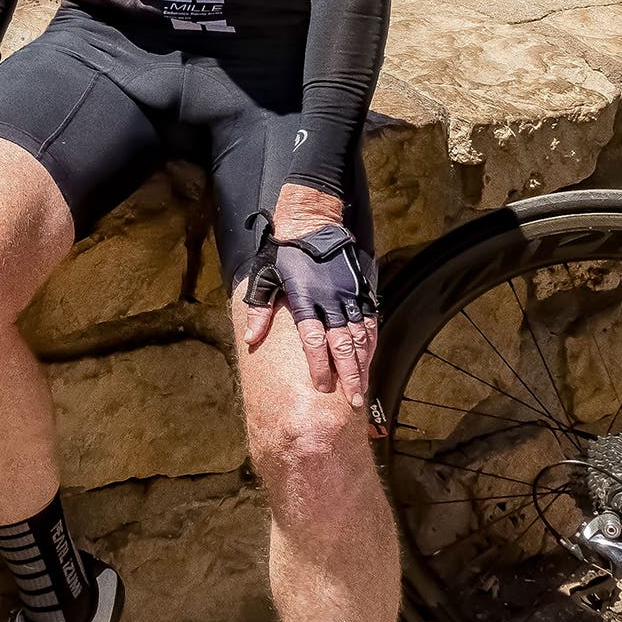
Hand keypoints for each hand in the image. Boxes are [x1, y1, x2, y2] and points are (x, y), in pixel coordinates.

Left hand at [237, 204, 378, 411]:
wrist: (312, 221)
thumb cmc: (285, 252)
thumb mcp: (265, 277)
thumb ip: (259, 310)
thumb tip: (251, 340)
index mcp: (305, 298)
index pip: (314, 340)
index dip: (320, 365)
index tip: (322, 387)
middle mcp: (330, 299)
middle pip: (342, 344)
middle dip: (349, 374)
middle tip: (353, 399)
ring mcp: (348, 294)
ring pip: (360, 335)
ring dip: (363, 363)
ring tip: (363, 387)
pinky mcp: (360, 289)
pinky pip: (369, 320)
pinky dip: (371, 341)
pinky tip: (370, 357)